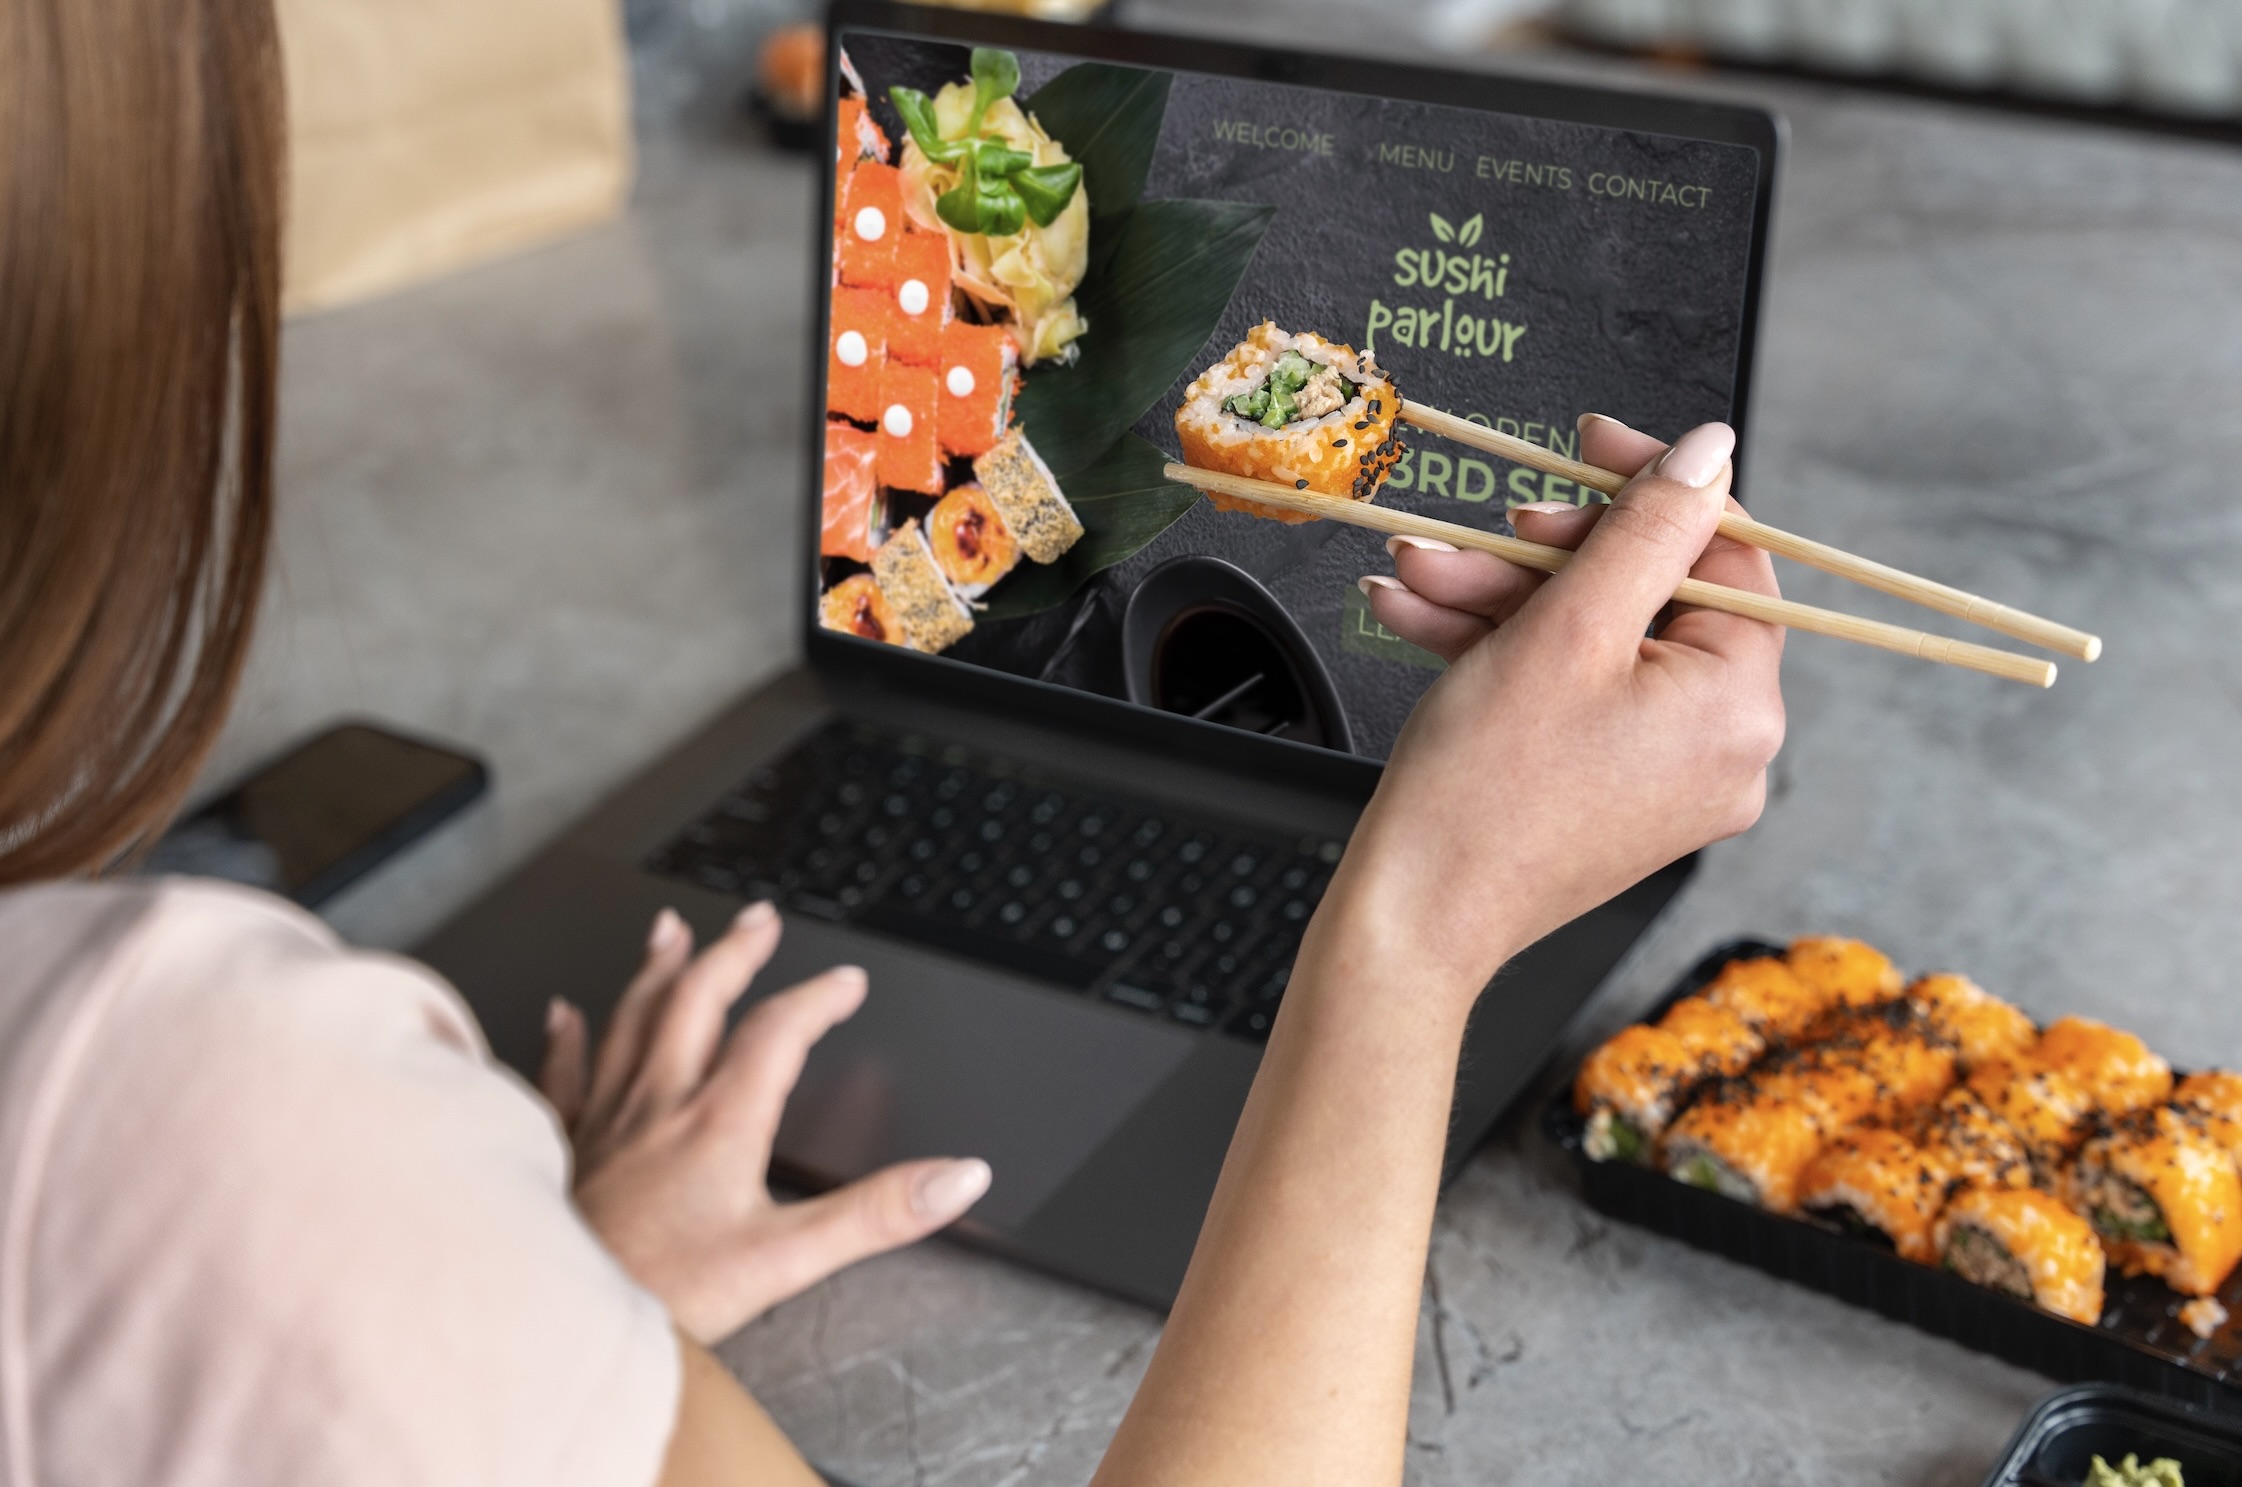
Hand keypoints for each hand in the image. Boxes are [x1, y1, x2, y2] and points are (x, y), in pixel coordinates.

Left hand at [539, 902, 991, 1342]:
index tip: (847, 982)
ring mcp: (606, 1123)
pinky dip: (567, 1037)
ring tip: (671, 931)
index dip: (818, 998)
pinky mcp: (565, 1152)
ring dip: (657, 969)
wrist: (562, 1324)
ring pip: (631, 1021)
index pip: (778, 1032)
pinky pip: (564, 1076)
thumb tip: (955, 1177)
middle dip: (734, 953)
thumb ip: (877, 1214)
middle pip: (697, 1000)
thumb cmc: (665, 1299)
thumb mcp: (790, 1260)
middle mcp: (660, 1105)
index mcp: (720, 1122)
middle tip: (758, 921)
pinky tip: (562, 1013)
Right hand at [1333, 415, 1784, 1006]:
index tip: (1589, 448)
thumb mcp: (1567, 628)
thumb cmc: (1484, 788)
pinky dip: (1503, 655)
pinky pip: (1575, 694)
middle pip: (1646, 598)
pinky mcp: (1617, 794)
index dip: (1650, 490)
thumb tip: (1711, 452)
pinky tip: (1423, 621)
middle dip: (1540, 558)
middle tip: (1470, 533)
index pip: (1725, 554)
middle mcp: (1726, 747)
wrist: (1413, 916)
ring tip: (1414, 578)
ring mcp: (1670, 776)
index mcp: (1740, 705)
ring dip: (1499, 600)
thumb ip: (1645, 529)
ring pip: (1595, 643)